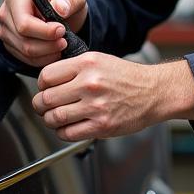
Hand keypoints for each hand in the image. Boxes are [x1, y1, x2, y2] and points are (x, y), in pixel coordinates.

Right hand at [0, 0, 87, 67]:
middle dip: (48, 44)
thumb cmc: (62, 0)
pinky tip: (53, 51)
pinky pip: (24, 58)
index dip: (44, 31)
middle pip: (23, 39)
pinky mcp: (9, 43)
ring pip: (24, 51)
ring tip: (61, 45)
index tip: (61, 31)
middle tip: (64, 41)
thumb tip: (61, 8)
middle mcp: (6, 12)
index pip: (24, 22)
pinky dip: (42, 59)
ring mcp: (5, 29)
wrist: (58, 9)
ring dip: (47, 53)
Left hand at [32, 55, 193, 140]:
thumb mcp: (99, 60)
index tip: (44, 89)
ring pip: (54, 117)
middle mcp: (89, 84)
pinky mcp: (102, 126)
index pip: (46, 76)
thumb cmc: (126, 77)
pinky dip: (61, 132)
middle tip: (42, 106)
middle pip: (46, 98)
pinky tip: (66, 127)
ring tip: (53, 118)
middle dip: (40, 105)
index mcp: (86, 64)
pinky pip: (68, 133)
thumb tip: (47, 80)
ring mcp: (95, 106)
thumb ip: (73, 68)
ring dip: (48, 120)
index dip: (41, 85)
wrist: (154, 92)